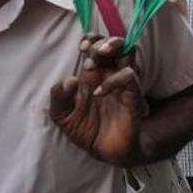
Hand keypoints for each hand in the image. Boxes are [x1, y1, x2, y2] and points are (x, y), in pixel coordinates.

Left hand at [49, 36, 147, 166]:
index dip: (91, 40)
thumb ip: (58, 97)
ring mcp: (123, 83)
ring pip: (129, 52)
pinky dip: (113, 80)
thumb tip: (70, 79)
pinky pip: (129, 76)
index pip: (96, 45)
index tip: (82, 47)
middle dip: (102, 42)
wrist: (105, 152)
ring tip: (94, 62)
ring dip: (114, 49)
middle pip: (114, 43)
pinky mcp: (133, 95)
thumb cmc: (86, 130)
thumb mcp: (62, 116)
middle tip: (90, 57)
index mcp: (93, 74)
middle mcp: (110, 74)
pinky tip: (99, 93)